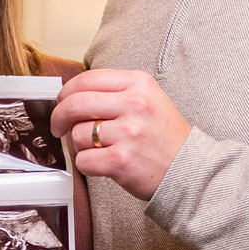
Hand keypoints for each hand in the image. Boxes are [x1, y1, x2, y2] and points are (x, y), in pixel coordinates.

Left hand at [51, 69, 191, 200]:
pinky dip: (87, 165)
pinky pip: (84, 160)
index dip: (66, 93)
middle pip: (74, 104)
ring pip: (77, 134)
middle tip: (58, 128)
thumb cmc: (164, 137)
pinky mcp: (122, 160)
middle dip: (59, 117)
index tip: (61, 103)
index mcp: (139, 84)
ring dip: (79, 145)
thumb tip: (70, 95)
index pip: (86, 79)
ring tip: (97, 149)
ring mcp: (129, 132)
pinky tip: (102, 164)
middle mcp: (135, 104)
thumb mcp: (148, 99)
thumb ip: (114, 92)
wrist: (190, 169)